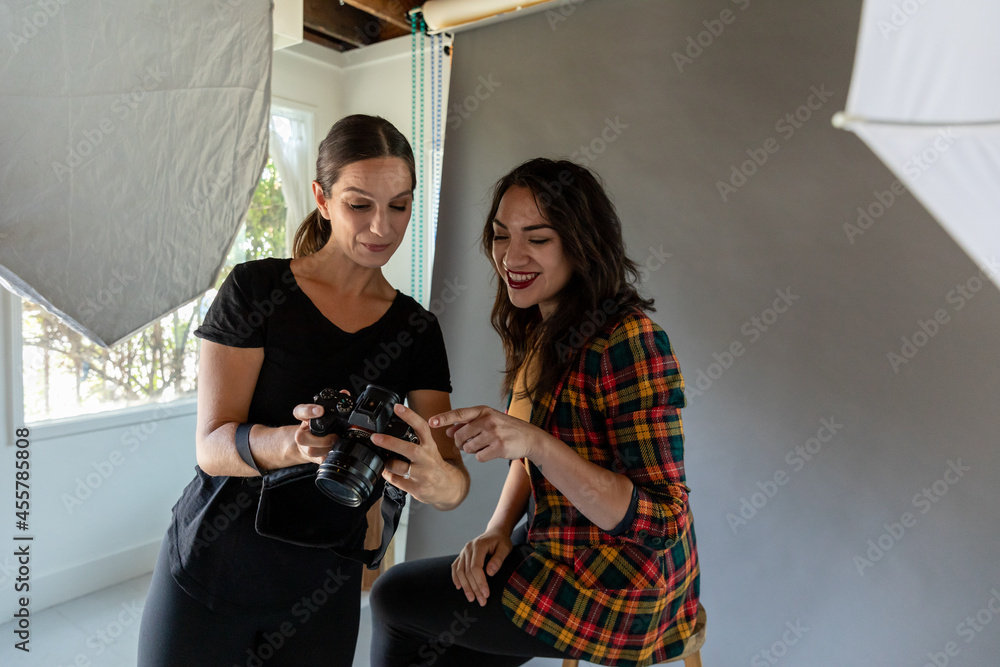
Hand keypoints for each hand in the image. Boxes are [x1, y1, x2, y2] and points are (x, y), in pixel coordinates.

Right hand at [290, 403, 337, 464]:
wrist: (310, 443)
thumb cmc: (320, 426)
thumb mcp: (325, 412)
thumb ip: (333, 402)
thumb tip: (344, 392)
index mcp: (304, 419)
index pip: (300, 411)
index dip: (309, 411)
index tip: (320, 410)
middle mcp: (302, 433)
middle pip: (301, 437)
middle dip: (321, 438)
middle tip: (335, 435)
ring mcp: (306, 447)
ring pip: (311, 451)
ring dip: (327, 448)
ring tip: (337, 443)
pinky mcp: (313, 458)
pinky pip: (320, 460)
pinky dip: (330, 457)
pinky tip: (337, 452)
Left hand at [371, 403, 454, 505]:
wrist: (449, 488)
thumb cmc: (435, 466)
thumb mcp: (430, 449)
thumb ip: (417, 439)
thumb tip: (394, 427)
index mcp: (430, 446)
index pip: (422, 427)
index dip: (410, 416)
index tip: (397, 407)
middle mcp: (426, 459)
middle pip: (409, 449)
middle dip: (390, 442)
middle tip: (375, 437)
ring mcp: (421, 475)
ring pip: (398, 467)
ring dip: (386, 462)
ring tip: (382, 459)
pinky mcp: (415, 488)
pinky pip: (395, 480)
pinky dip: (387, 474)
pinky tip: (387, 471)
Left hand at [430, 406, 545, 462]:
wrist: (529, 437)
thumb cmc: (505, 428)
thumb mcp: (487, 420)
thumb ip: (467, 424)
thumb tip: (448, 431)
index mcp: (483, 411)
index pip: (459, 414)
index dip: (444, 418)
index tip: (430, 422)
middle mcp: (488, 420)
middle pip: (460, 436)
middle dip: (461, 442)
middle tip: (471, 442)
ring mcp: (494, 434)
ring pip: (468, 448)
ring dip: (473, 450)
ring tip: (486, 444)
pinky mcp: (499, 448)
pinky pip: (479, 457)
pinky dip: (482, 456)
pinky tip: (492, 451)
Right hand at [451, 528, 512, 605]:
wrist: (495, 532)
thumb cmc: (501, 541)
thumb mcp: (505, 548)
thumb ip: (498, 559)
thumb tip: (490, 573)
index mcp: (479, 546)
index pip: (476, 567)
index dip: (480, 582)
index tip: (486, 594)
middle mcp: (468, 548)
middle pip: (468, 572)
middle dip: (474, 588)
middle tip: (482, 601)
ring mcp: (464, 552)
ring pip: (460, 571)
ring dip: (465, 587)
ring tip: (472, 599)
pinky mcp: (462, 555)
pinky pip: (455, 567)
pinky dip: (456, 578)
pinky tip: (459, 587)